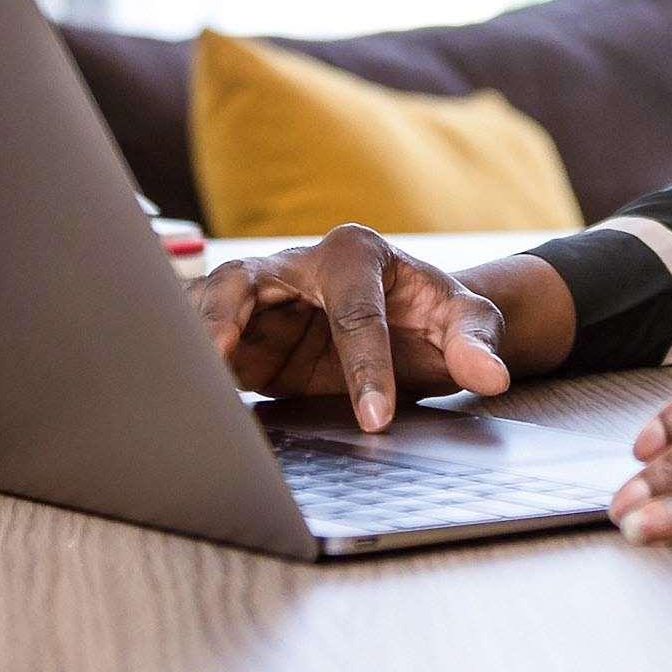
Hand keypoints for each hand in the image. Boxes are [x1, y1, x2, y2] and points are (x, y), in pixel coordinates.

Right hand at [188, 224, 512, 430]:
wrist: (410, 329)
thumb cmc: (433, 317)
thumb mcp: (467, 320)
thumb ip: (477, 340)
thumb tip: (490, 374)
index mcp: (355, 253)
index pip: (354, 308)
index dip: (366, 363)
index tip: (377, 418)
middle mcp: (299, 267)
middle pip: (249, 277)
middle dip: (229, 310)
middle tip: (220, 352)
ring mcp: (265, 303)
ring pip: (214, 301)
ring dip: (195, 329)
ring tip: (183, 366)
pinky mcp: (246, 342)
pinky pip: (208, 345)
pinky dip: (189, 360)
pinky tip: (181, 391)